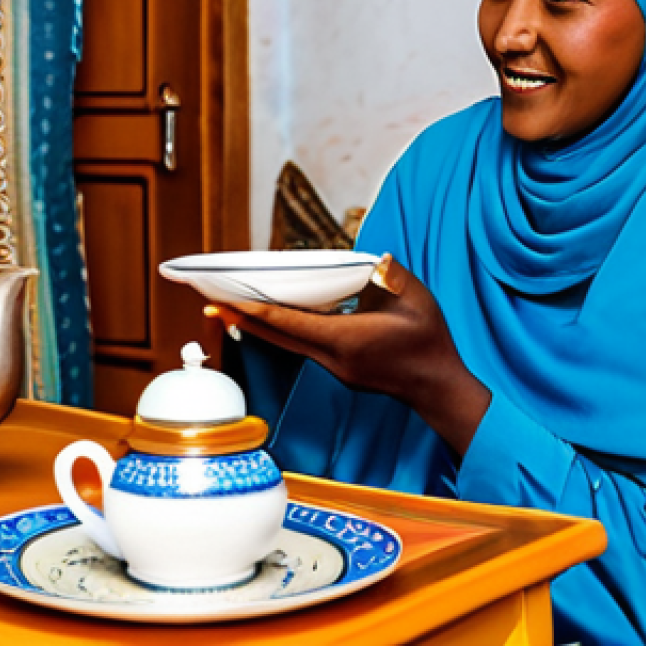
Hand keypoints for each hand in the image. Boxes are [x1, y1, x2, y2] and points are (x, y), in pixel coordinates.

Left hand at [207, 254, 489, 455]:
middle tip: (208, 300)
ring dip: (255, 324)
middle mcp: (332, 356)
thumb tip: (379, 260)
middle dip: (240, 318)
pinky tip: (267, 317)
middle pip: (275, 336)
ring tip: (226, 306)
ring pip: (284, 342)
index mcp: (346, 340)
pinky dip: (278, 329)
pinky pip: (298, 345)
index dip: (256, 309)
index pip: (290, 323)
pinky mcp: (336, 366)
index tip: (227, 298)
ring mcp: (332, 365)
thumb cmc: (428, 342)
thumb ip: (394, 278)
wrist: (437, 385)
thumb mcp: (418, 301)